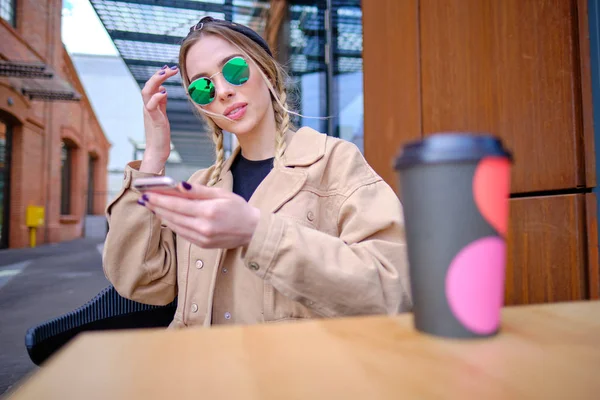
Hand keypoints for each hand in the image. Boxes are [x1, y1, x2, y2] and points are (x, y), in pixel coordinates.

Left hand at [139, 182, 260, 248]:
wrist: (253, 231)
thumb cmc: (239, 209)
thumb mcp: (222, 194)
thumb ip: (199, 191)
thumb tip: (179, 185)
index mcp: (209, 211)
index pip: (177, 204)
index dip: (160, 198)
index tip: (147, 193)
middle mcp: (203, 226)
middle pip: (172, 215)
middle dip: (156, 206)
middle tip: (144, 198)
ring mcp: (202, 238)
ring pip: (174, 226)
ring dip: (161, 215)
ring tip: (152, 206)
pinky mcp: (202, 245)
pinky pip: (182, 234)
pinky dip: (172, 224)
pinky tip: (166, 217)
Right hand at [140, 65, 178, 172]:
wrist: (157, 150)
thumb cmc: (160, 133)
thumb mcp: (162, 114)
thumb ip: (161, 102)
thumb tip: (163, 90)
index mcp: (150, 105)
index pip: (152, 86)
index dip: (159, 76)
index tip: (169, 68)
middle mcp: (148, 107)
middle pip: (147, 86)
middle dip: (158, 75)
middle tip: (170, 68)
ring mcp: (150, 113)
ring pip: (146, 92)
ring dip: (155, 81)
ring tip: (165, 73)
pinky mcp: (154, 121)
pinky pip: (151, 107)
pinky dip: (156, 98)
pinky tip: (165, 92)